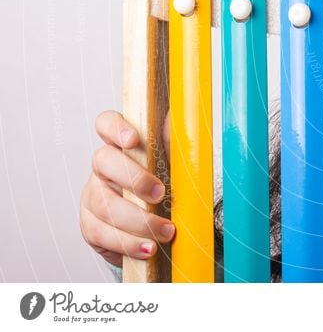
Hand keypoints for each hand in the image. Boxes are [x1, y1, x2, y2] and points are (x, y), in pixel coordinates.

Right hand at [80, 110, 172, 266]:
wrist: (159, 224)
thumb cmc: (166, 184)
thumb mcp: (175, 162)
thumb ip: (176, 142)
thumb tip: (185, 119)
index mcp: (121, 144)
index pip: (106, 123)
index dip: (115, 127)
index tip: (133, 139)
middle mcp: (102, 168)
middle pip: (102, 161)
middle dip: (134, 178)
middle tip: (161, 194)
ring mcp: (93, 196)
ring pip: (104, 204)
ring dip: (138, 220)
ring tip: (167, 232)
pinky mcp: (91, 226)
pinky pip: (101, 234)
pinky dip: (129, 243)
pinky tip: (149, 248)